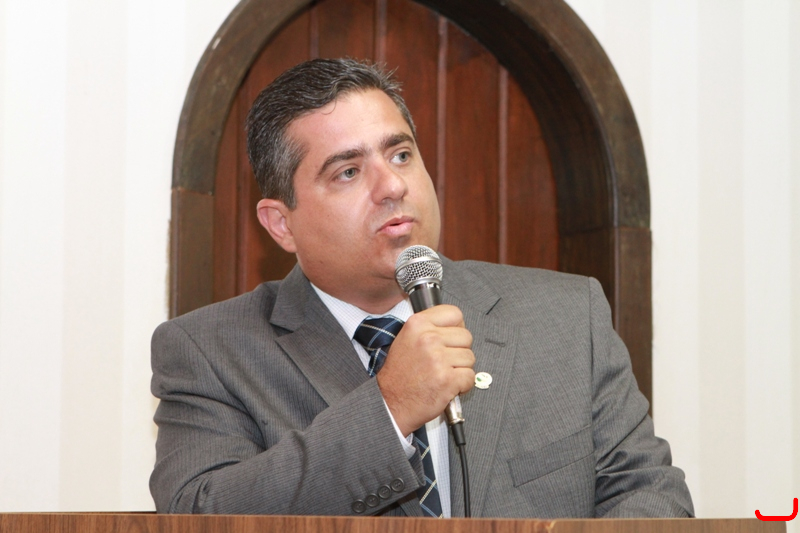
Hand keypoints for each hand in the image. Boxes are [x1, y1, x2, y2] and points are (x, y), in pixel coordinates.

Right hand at [376, 305, 474, 435]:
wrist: (390, 402)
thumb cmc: (399, 375)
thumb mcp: (406, 338)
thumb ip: (429, 327)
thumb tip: (455, 324)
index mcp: (417, 324)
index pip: (455, 314)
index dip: (456, 327)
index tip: (451, 338)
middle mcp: (428, 338)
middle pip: (466, 336)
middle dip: (459, 351)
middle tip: (444, 361)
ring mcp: (438, 359)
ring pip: (470, 357)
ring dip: (461, 369)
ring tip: (443, 374)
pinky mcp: (447, 379)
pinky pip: (470, 376)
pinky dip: (462, 384)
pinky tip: (447, 385)